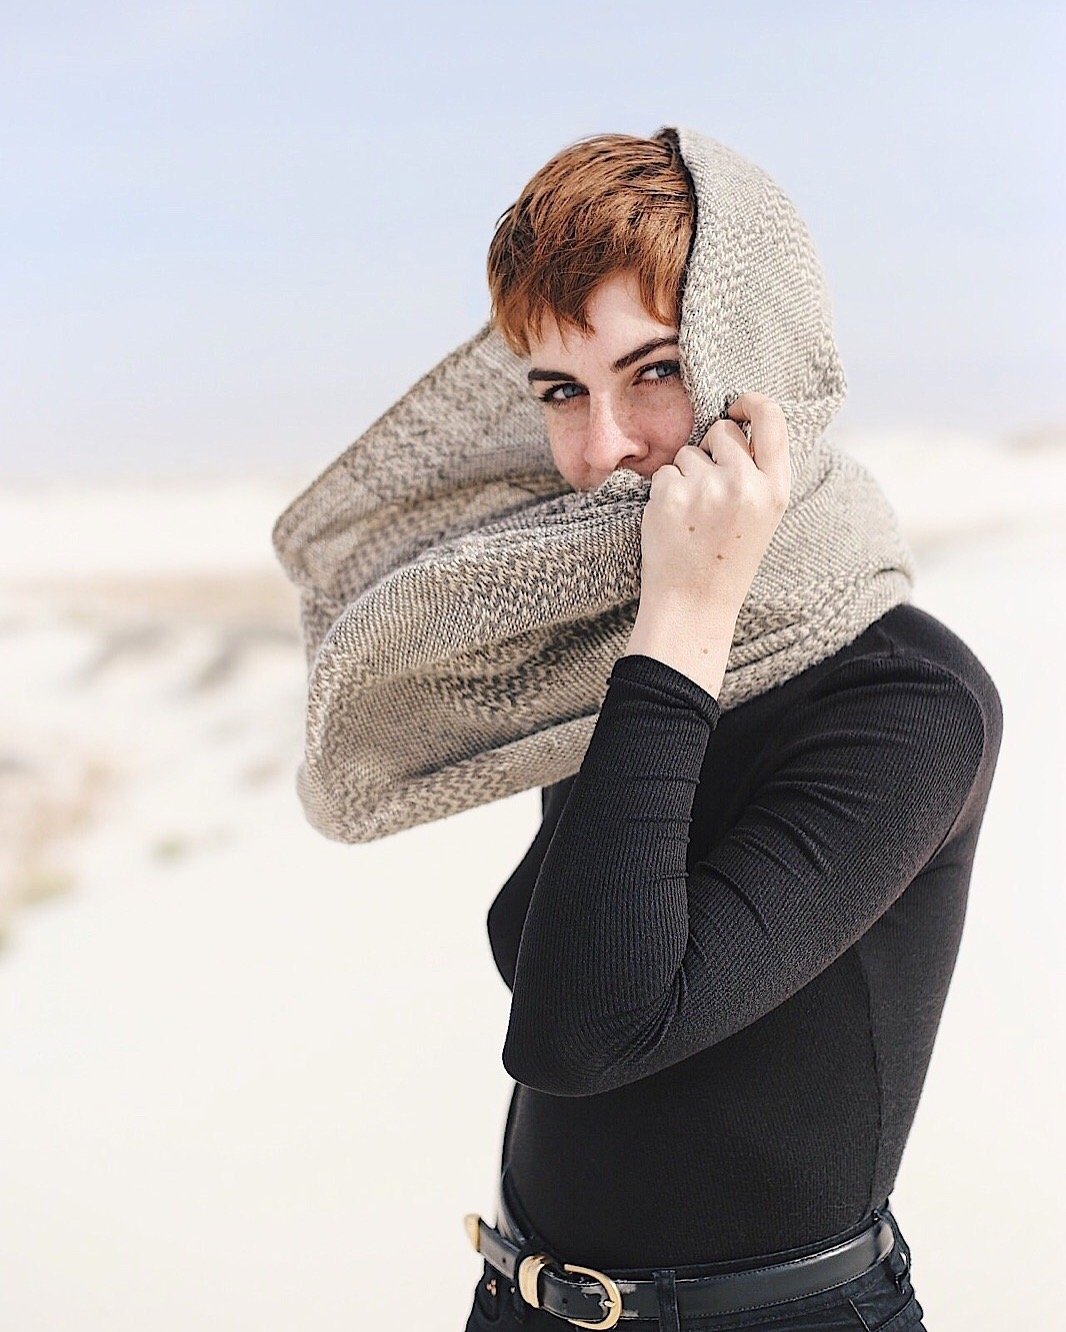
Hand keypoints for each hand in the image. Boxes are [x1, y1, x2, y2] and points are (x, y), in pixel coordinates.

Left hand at [637, 392, 791, 621]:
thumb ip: (758, 471)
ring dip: (686, 475)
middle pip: (722, 431)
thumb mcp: (763, 514)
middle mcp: (745, 484)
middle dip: (711, 451)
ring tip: (694, 516)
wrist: (694, 603)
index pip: (771, 419)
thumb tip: (739, 421)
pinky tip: (675, 522)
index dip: (752, 402)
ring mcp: (707, 488)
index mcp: (776, 489)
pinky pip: (664, 472)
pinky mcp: (671, 494)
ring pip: (688, 452)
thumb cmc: (727, 557)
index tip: (738, 405)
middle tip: (710, 494)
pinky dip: (665, 492)